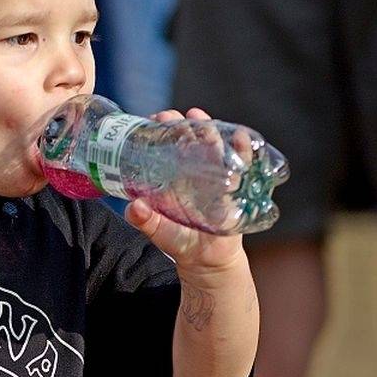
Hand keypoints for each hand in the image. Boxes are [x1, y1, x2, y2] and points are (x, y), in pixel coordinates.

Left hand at [124, 107, 251, 271]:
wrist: (207, 261)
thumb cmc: (181, 243)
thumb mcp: (159, 232)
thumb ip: (145, 221)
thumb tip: (132, 206)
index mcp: (176, 177)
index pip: (170, 146)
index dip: (164, 131)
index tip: (155, 119)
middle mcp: (195, 173)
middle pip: (192, 141)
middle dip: (184, 125)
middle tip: (173, 116)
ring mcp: (217, 178)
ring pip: (215, 148)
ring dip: (210, 130)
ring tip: (200, 118)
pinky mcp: (236, 188)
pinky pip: (243, 165)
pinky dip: (244, 150)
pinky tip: (241, 136)